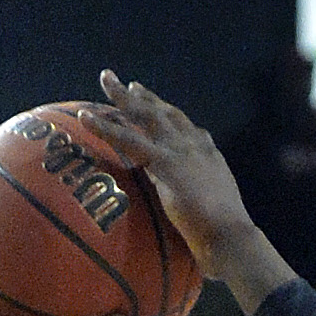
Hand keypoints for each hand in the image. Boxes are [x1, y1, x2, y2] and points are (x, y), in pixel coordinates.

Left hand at [77, 72, 270, 286]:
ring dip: (122, 98)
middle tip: (124, 82)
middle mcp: (194, 144)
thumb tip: (187, 211)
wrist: (230, 236)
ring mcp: (180, 151)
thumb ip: (196, 200)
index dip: (165, 113)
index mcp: (206, 154)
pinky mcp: (165, 163)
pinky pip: (127, 140)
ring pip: (145, 116)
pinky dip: (104, 127)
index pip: (182, 126)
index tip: (151, 102)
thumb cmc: (221, 235)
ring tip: (105, 79)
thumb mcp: (210, 208)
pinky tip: (85, 118)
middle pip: (164, 112)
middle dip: (143, 96)